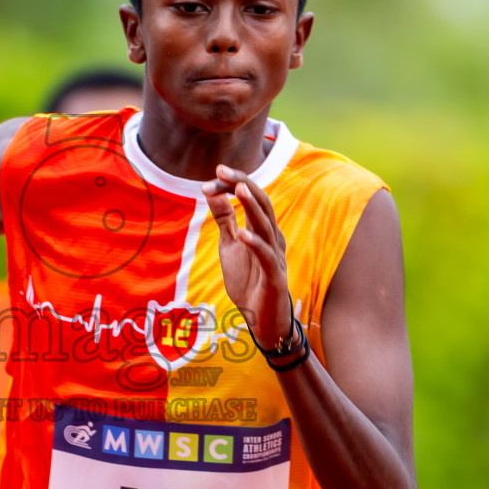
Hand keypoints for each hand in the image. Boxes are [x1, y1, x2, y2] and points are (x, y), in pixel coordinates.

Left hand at [203, 165, 291, 348]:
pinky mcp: (274, 277)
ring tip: (238, 190)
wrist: (261, 318)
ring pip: (266, 226)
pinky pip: (266, 257)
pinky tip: (242, 234)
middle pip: (261, 204)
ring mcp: (275, 256)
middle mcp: (272, 237)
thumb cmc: (249, 280)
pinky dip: (255, 244)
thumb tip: (213, 192)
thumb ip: (225, 219)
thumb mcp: (231, 245)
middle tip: (222, 170)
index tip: (216, 171)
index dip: (235, 183)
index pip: (252, 198)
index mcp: (262, 228)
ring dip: (252, 207)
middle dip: (242, 185)